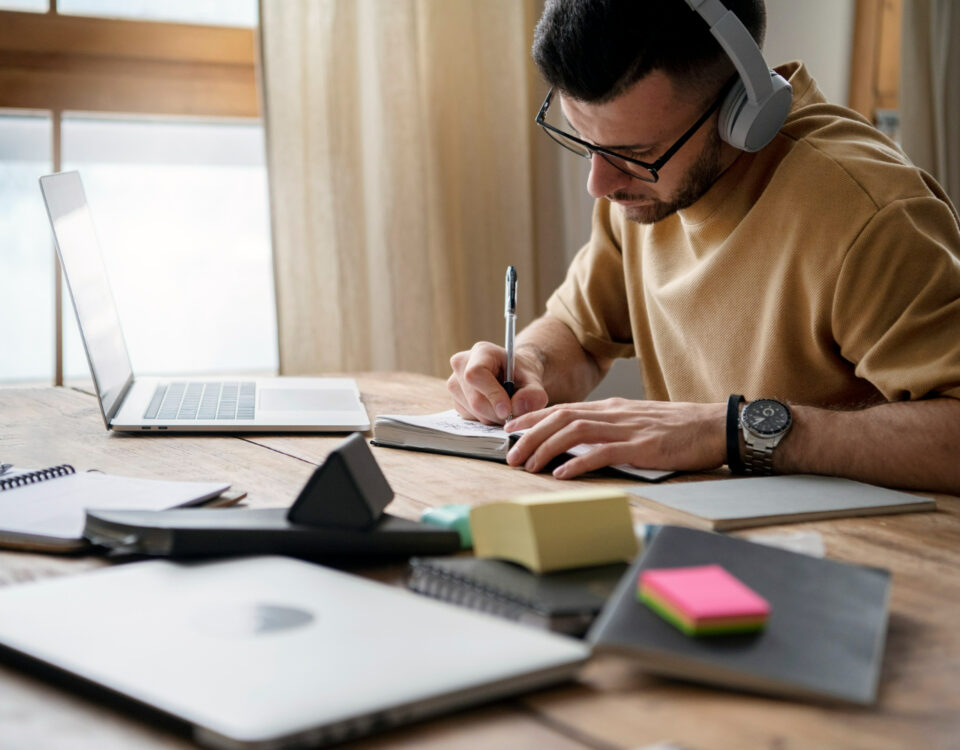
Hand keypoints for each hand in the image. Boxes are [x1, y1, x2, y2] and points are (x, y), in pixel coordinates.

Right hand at [447, 342, 548, 424]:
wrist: (513, 377)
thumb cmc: (522, 375)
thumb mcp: (534, 381)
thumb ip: (533, 394)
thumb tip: (517, 408)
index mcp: (481, 352)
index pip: (476, 374)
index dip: (492, 394)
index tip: (507, 411)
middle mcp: (461, 364)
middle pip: (474, 399)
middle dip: (496, 413)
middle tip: (514, 414)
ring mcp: (454, 382)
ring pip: (472, 411)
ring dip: (492, 417)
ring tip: (506, 407)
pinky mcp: (455, 399)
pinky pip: (469, 417)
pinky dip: (485, 419)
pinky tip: (494, 408)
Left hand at [504, 398, 725, 477]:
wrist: (715, 426)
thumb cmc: (679, 429)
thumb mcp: (638, 422)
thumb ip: (611, 428)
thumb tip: (582, 442)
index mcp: (612, 408)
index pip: (563, 409)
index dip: (533, 418)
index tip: (510, 429)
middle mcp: (614, 414)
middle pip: (561, 418)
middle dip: (530, 435)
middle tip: (510, 454)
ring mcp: (627, 428)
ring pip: (574, 432)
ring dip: (546, 448)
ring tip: (528, 465)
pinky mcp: (642, 446)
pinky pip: (603, 452)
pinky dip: (578, 462)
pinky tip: (562, 473)